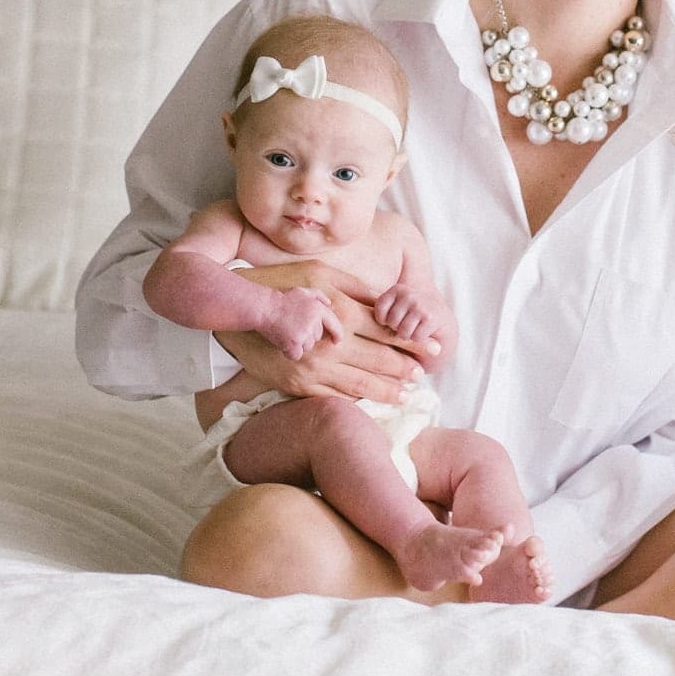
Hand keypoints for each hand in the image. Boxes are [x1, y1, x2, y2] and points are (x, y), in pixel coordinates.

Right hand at [218, 262, 426, 401]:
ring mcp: (314, 369)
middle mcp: (330, 344)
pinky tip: (372, 402)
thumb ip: (356, 288)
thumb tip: (386, 300)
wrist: (241, 312)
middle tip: (424, 375)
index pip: (386, 331)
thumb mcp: (320, 274)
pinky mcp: (299, 385)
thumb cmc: (282, 285)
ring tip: (406, 394)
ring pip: (361, 384)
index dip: (412, 342)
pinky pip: (335, 396)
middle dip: (406, 369)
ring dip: (388, 390)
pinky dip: (358, 401)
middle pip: (378, 360)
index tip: (433, 349)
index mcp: (339, 313)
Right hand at [259, 286, 342, 361]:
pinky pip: (296, 355)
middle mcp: (314, 322)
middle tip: (293, 326)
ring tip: (287, 332)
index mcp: (318, 309)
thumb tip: (330, 305)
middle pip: (316, 338)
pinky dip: (289, 352)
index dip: (337, 334)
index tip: (336, 341)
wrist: (265, 308)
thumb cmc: (282, 300)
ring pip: (307, 347)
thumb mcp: (303, 291)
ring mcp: (304, 333)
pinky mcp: (294, 343)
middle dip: (306, 335)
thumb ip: (319, 296)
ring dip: (298, 344)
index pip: (335, 325)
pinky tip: (282, 341)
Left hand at [372, 282, 448, 362]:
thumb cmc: (411, 327)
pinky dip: (420, 341)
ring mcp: (421, 304)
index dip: (385, 324)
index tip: (393, 323)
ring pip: (402, 331)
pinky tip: (426, 334)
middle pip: (390, 322)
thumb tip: (350, 329)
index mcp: (397, 290)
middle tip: (407, 328)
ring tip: (415, 331)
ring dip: (409, 337)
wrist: (445, 331)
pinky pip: (415, 337)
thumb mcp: (393, 317)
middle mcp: (409, 293)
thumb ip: (375, 318)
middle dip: (397, 331)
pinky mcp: (431, 318)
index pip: (378, 312)